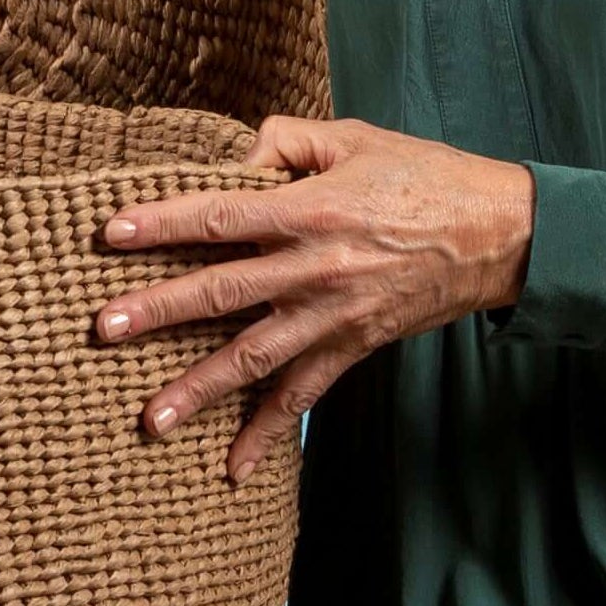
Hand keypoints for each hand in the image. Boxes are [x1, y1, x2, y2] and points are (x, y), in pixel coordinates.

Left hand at [93, 116, 534, 482]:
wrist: (501, 234)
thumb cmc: (426, 175)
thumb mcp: (356, 137)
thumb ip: (287, 140)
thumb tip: (231, 156)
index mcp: (310, 209)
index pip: (220, 214)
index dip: (163, 223)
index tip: (111, 235)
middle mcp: (315, 268)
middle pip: (222, 291)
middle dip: (159, 311)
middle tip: (104, 330)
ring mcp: (333, 315)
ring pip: (254, 356)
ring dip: (199, 389)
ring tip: (149, 420)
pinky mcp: (353, 347)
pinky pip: (304, 398)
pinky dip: (268, 435)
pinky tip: (232, 468)